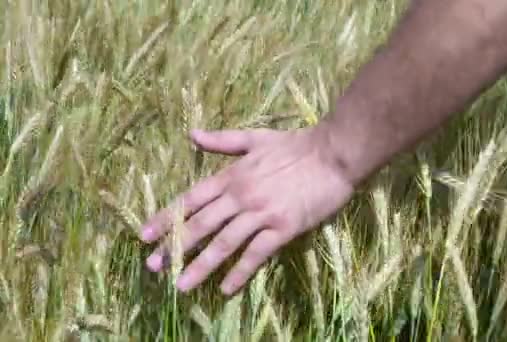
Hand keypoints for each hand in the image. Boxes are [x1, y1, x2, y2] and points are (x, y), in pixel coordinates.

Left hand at [139, 125, 354, 294]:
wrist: (333, 153)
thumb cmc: (296, 145)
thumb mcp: (255, 138)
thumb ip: (222, 140)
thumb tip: (191, 134)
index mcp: (231, 175)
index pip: (191, 200)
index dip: (166, 218)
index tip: (144, 236)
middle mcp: (241, 195)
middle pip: (201, 224)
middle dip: (175, 247)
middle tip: (153, 267)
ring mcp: (261, 213)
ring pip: (224, 243)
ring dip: (201, 266)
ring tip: (182, 285)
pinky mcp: (283, 227)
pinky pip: (256, 254)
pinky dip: (240, 272)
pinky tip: (226, 288)